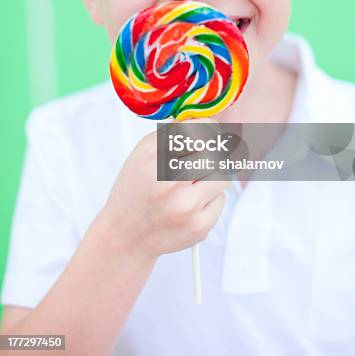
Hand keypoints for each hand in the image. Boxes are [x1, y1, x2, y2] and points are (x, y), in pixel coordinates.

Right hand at [102, 118, 228, 259]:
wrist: (125, 236)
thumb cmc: (138, 187)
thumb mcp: (144, 152)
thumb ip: (176, 133)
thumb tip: (212, 122)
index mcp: (153, 158)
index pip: (198, 131)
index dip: (208, 128)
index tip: (208, 131)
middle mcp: (169, 182)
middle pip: (215, 152)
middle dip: (211, 152)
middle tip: (200, 158)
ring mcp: (186, 207)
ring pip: (223, 174)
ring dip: (212, 174)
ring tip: (192, 182)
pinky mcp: (199, 227)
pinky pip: (221, 199)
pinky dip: (210, 198)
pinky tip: (189, 204)